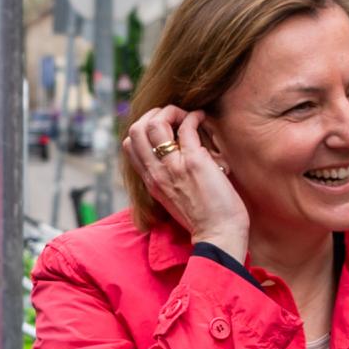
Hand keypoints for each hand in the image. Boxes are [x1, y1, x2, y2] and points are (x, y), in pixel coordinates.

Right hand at [122, 106, 248, 260]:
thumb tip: (178, 158)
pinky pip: (186, 127)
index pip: (130, 145)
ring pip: (155, 123)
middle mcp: (156, 172)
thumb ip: (170, 179)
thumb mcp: (174, 199)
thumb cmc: (204, 220)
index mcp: (151, 181)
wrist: (218, 236)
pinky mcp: (194, 162)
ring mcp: (173, 166)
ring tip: (187, 115)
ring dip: (172, 111)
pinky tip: (202, 118)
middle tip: (174, 116)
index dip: (143, 129)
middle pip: (135, 129)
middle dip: (153, 114)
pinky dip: (194, 116)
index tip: (163, 128)